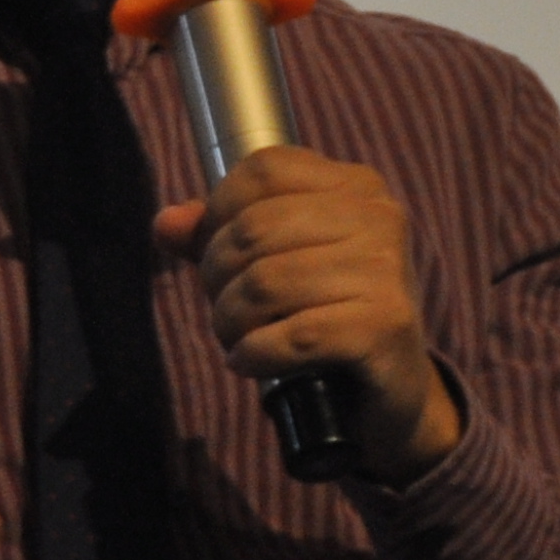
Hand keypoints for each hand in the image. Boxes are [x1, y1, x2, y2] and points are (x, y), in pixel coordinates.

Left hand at [153, 147, 463, 482]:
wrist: (393, 389)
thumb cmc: (329, 314)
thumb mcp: (278, 263)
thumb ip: (220, 236)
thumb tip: (165, 224)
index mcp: (355, 186)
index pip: (263, 170)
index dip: (218, 212)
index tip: (216, 254)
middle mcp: (379, 218)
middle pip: (254, 229)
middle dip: (217, 277)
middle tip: (225, 310)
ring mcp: (386, 271)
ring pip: (264, 284)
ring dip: (229, 322)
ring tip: (237, 338)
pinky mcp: (385, 327)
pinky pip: (292, 335)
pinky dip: (254, 353)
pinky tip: (250, 361)